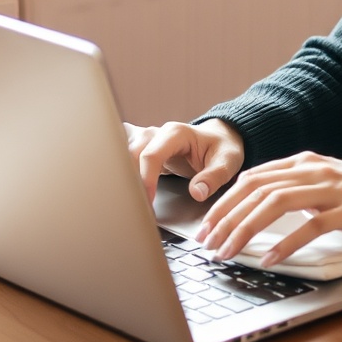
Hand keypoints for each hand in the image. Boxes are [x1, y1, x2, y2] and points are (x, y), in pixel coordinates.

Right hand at [125, 119, 244, 203]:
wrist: (219, 137)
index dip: (145, 179)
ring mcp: (147, 140)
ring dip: (121, 177)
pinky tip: (113, 185)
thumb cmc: (222, 147)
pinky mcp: (142, 150)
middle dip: (128, 181)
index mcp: (176, 134)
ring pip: (122, 156)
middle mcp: (157, 134)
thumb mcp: (227, 161)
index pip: (151, 155)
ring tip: (123, 202)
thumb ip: (213, 177)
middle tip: (133, 207)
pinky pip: (122, 156)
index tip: (147, 202)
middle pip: (130, 155)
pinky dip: (117, 169)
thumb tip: (197, 193)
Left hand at [198, 151, 341, 266]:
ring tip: (229, 251)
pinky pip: (311, 226)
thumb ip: (293, 190)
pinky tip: (270, 259)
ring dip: (246, 229)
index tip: (206, 225)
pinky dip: (286, 243)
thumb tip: (254, 208)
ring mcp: (332, 189)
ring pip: (276, 204)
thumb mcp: (323, 185)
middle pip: (257, 189)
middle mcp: (313, 171)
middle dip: (226, 217)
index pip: (252, 178)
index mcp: (303, 163)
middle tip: (208, 242)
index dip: (224, 201)